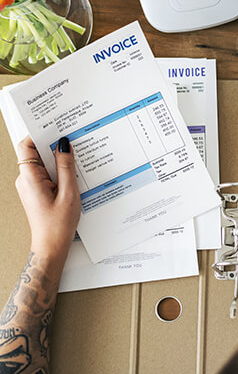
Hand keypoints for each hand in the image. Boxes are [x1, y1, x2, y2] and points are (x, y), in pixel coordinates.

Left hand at [15, 136, 79, 258]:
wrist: (51, 246)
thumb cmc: (58, 224)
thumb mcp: (68, 193)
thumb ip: (66, 167)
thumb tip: (64, 145)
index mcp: (29, 178)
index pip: (26, 146)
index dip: (39, 134)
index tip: (55, 128)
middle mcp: (26, 179)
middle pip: (35, 153)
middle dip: (53, 146)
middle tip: (71, 142)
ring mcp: (30, 185)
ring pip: (43, 163)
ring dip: (58, 161)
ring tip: (76, 162)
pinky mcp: (37, 191)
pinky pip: (47, 174)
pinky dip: (59, 171)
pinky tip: (72, 176)